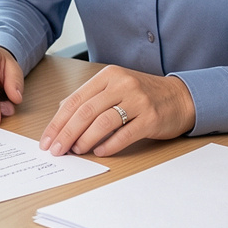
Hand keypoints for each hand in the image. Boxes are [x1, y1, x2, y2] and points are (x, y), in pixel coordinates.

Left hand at [39, 65, 195, 156]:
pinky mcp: (151, 117)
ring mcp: (138, 100)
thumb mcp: (115, 88)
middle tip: (56, 150)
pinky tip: (100, 151)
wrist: (180, 97)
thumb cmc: (142, 95)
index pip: (75, 100)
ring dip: (85, 139)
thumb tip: (61, 115)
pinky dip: (109, 144)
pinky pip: (125, 133)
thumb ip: (90, 98)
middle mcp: (122, 84)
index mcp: (108, 76)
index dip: (58, 121)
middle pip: (85, 111)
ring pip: (103, 121)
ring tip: (77, 150)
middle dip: (67, 133)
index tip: (47, 139)